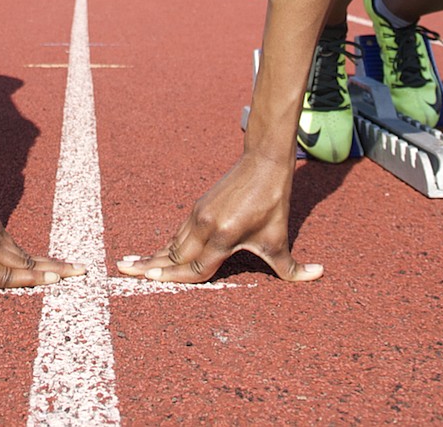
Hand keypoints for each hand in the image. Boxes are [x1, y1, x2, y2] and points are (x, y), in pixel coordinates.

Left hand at [0, 156, 82, 288]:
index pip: (5, 278)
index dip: (30, 281)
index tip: (53, 283)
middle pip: (25, 265)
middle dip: (53, 272)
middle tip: (79, 274)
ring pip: (25, 254)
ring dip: (50, 263)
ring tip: (74, 269)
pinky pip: (18, 246)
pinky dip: (34, 256)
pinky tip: (43, 262)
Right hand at [115, 153, 321, 283]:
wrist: (263, 162)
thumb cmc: (273, 202)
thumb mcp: (281, 238)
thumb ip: (293, 267)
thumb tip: (320, 275)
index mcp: (222, 237)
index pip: (193, 267)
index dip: (171, 277)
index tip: (148, 279)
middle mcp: (204, 226)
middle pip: (172, 255)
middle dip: (147, 266)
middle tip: (122, 273)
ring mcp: (198, 215)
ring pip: (171, 242)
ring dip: (151, 255)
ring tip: (128, 264)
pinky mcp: (198, 207)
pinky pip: (178, 232)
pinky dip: (165, 245)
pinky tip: (155, 253)